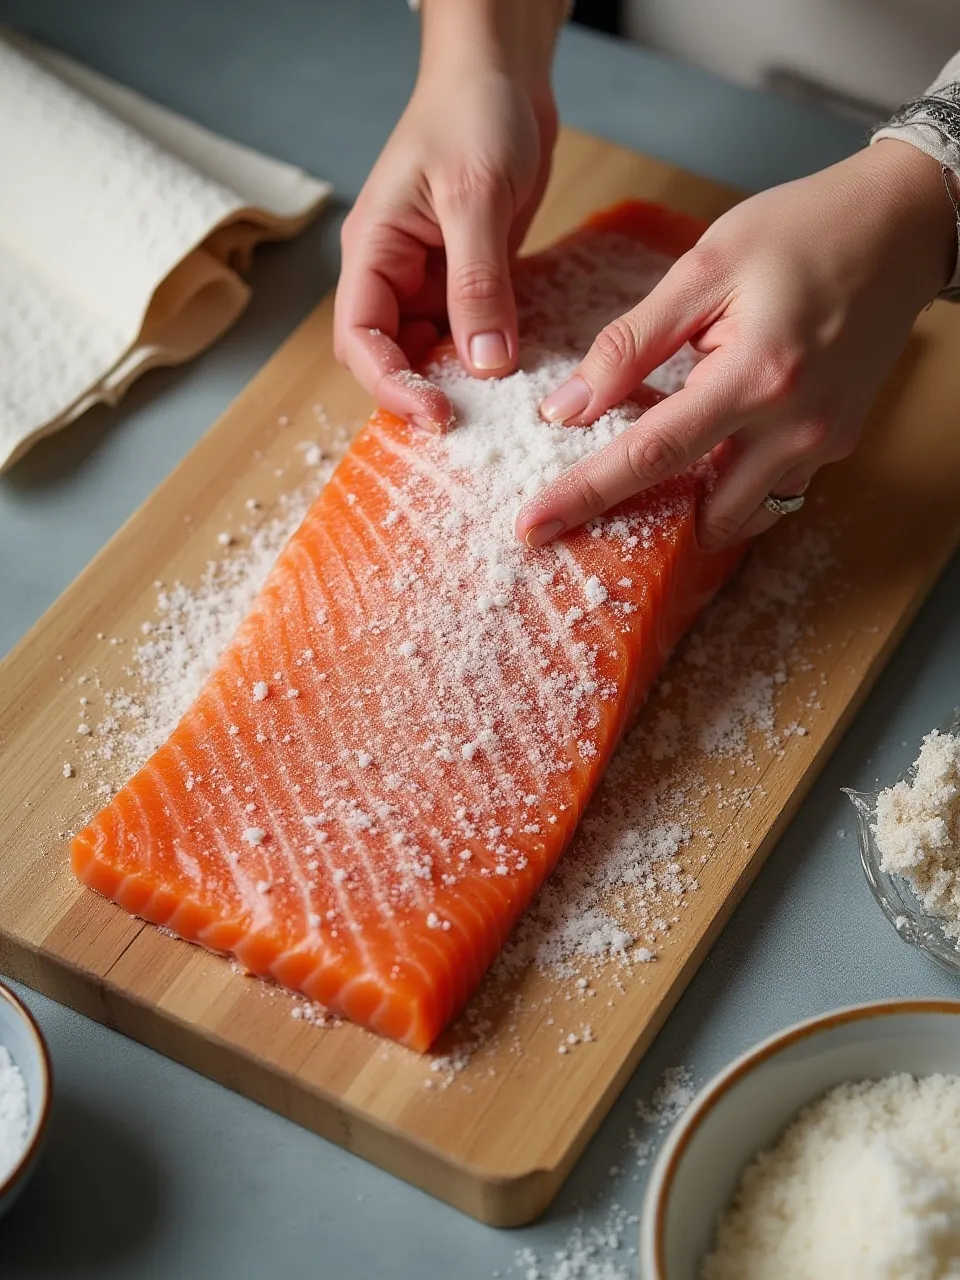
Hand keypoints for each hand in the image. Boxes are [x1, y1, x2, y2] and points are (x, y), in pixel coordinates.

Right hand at [334, 0, 561, 430]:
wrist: (503, 74)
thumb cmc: (472, 112)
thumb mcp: (475, 196)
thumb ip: (478, 282)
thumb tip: (486, 363)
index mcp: (373, 253)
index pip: (361, 339)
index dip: (391, 385)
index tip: (437, 414)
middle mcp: (394, 275)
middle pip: (392, 358)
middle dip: (423, 393)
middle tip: (474, 425)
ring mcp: (431, 281)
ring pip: (434, 353)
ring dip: (460, 382)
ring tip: (499, 410)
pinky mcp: (468, 281)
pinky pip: (471, 334)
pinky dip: (489, 358)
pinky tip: (518, 375)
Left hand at [516, 140, 956, 548]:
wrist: (902, 226)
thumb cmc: (803, 231)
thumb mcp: (704, 269)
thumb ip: (631, 344)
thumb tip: (567, 409)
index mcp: (755, 376)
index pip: (648, 455)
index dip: (583, 495)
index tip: (532, 528)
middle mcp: (796, 427)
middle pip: (697, 510)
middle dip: (642, 513)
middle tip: (593, 495)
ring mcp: (824, 444)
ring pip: (740, 514)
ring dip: (693, 502)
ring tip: (661, 458)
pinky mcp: (838, 446)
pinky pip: (772, 492)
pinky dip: (731, 485)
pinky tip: (711, 446)